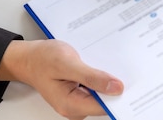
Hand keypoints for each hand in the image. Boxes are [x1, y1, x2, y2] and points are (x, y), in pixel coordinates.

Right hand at [0, 40, 123, 119]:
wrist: (29, 57)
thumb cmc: (42, 59)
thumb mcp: (67, 63)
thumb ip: (91, 77)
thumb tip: (116, 88)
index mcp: (71, 105)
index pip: (105, 107)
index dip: (120, 95)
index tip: (133, 82)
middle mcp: (75, 107)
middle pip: (106, 101)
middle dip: (116, 86)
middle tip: (128, 68)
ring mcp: (78, 100)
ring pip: (103, 94)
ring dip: (109, 80)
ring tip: (115, 62)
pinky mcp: (80, 92)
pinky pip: (97, 87)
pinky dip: (102, 77)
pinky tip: (105, 65)